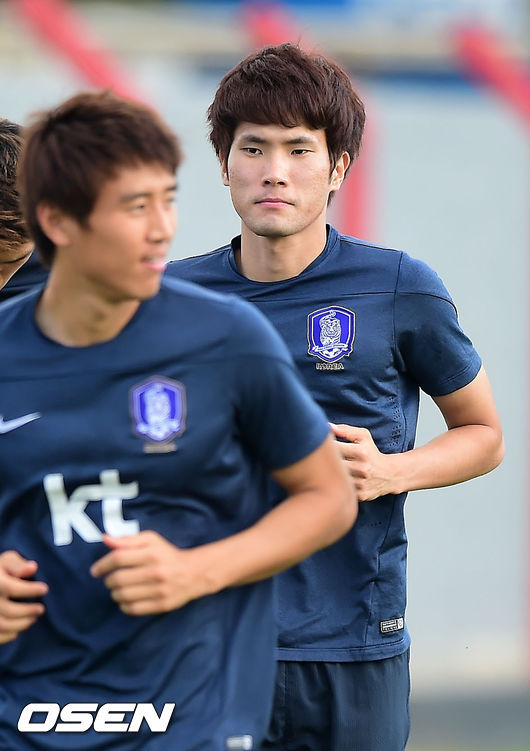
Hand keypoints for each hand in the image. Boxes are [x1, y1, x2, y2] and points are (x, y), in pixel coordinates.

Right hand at [0, 551, 47, 643]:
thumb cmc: (0, 570)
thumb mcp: (7, 561)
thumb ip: (18, 564)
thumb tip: (32, 568)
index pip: (12, 587)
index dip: (30, 590)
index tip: (45, 589)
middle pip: (9, 610)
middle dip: (28, 611)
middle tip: (41, 609)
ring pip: (3, 625)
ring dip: (21, 624)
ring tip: (33, 618)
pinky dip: (8, 635)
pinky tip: (17, 630)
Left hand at [90, 531, 207, 615]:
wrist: (193, 572)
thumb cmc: (167, 554)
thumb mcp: (151, 540)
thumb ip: (127, 540)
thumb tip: (106, 539)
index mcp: (151, 553)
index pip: (118, 558)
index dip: (102, 565)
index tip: (96, 571)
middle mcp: (156, 571)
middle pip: (118, 579)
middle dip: (108, 581)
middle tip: (110, 580)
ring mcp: (159, 590)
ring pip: (123, 596)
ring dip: (115, 593)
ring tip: (118, 589)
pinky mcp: (161, 605)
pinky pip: (133, 609)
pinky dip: (124, 605)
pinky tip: (127, 599)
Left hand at [330, 424, 396, 500]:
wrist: (389, 474)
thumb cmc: (372, 452)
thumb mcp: (363, 436)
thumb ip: (345, 430)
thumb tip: (328, 427)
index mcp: (362, 452)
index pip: (334, 448)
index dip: (326, 448)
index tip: (324, 447)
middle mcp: (362, 469)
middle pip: (333, 464)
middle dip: (327, 461)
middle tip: (323, 459)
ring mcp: (361, 483)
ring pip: (336, 478)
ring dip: (331, 474)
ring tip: (331, 469)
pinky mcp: (360, 495)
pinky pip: (342, 489)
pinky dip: (338, 485)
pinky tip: (339, 480)